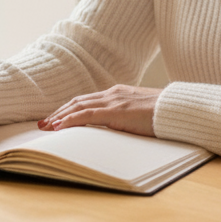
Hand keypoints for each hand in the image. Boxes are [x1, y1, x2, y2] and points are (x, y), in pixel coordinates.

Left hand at [38, 85, 161, 137]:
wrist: (177, 109)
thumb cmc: (163, 114)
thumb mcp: (140, 114)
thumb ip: (126, 117)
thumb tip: (117, 128)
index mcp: (118, 94)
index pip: (87, 100)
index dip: (69, 109)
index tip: (56, 118)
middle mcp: (112, 94)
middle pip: (78, 101)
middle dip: (59, 112)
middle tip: (43, 123)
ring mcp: (114, 101)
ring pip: (78, 107)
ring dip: (59, 117)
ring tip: (46, 127)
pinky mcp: (116, 111)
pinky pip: (87, 115)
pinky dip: (70, 120)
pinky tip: (59, 127)